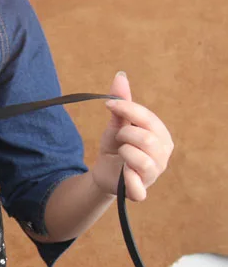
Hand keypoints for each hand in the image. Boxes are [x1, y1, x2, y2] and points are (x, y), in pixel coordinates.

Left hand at [92, 71, 174, 200]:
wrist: (104, 173)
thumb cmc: (116, 147)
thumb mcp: (116, 125)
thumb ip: (121, 105)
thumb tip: (120, 75)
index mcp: (161, 135)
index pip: (148, 119)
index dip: (128, 109)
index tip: (108, 105)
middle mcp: (163, 153)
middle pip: (147, 139)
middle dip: (126, 134)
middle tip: (118, 138)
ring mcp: (154, 173)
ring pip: (141, 160)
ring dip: (125, 153)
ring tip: (121, 153)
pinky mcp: (140, 191)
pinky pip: (138, 189)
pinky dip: (129, 182)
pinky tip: (123, 174)